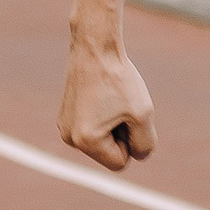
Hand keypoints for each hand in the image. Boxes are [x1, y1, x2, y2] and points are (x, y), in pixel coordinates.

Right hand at [56, 30, 158, 170]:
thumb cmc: (119, 79)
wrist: (95, 46)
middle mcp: (69, 138)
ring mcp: (65, 126)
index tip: (128, 114)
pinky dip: (104, 116)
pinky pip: (94, 127)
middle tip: (120, 103)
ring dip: (113, 124)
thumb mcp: (143, 114)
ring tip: (111, 98)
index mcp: (85, 141)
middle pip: (110, 153)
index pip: (120, 162)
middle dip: (122, 133)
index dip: (133, 140)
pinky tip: (103, 94)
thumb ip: (145, 144)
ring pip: (103, 140)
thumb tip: (137, 155)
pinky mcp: (66, 115)